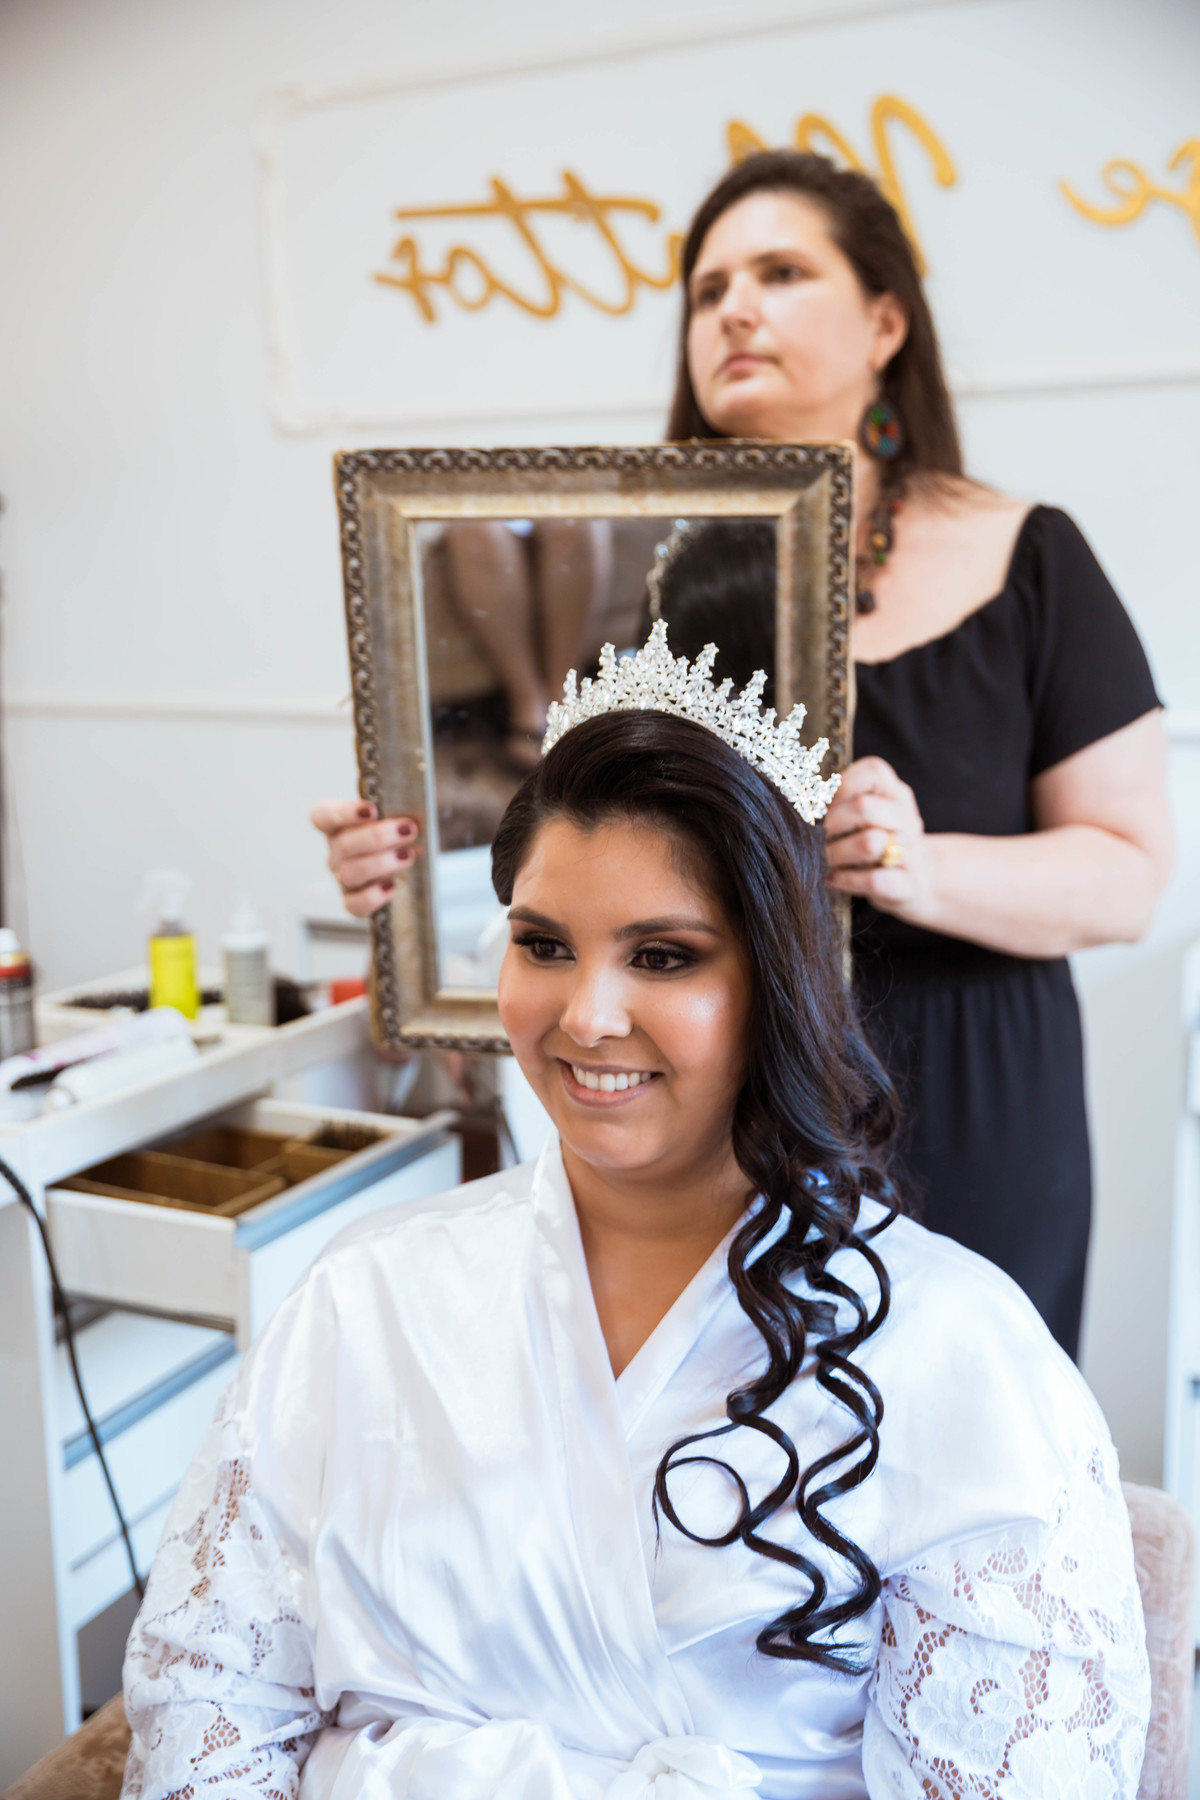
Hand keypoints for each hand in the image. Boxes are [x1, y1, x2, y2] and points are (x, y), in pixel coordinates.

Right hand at [310, 799, 419, 918]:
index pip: (323, 816)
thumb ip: (403, 814)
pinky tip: (392, 886)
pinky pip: (354, 905)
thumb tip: (415, 820)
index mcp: (338, 825)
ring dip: (381, 863)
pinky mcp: (353, 901)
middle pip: (343, 844)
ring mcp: (342, 878)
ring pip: (350, 873)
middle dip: (378, 836)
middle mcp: (336, 851)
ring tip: (409, 854)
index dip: (343, 813)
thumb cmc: (397, 835)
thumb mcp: (400, 818)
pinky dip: (372, 897)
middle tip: (408, 830)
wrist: (407, 863)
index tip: (371, 810)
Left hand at [823, 757, 933, 919]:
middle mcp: (907, 817)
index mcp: (896, 793)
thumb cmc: (878, 840)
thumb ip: (842, 804)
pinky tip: (832, 878)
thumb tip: (799, 807)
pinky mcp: (909, 884)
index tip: (820, 805)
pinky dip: (846, 880)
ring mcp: (912, 851)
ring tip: (820, 859)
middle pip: (865, 807)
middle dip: (829, 824)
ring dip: (836, 853)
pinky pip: (873, 880)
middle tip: (810, 837)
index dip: (839, 787)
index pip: (873, 771)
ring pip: (871, 843)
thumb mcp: (868, 815)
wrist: (920, 878)